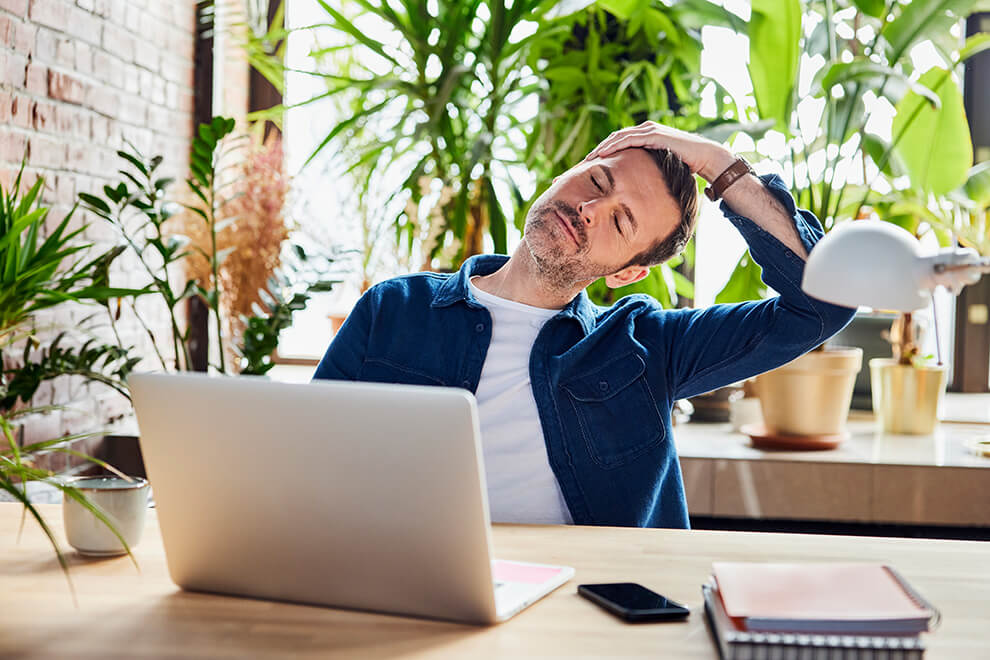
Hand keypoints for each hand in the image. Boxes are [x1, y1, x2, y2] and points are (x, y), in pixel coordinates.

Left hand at [582, 121, 733, 181]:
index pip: (617, 144)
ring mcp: (649, 131)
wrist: (705, 158)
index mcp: (644, 138)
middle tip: (581, 163)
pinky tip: (602, 155)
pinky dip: (614, 146)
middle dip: (596, 152)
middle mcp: (644, 131)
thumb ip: (646, 174)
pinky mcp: (654, 135)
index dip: (601, 155)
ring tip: (587, 160)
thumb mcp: (659, 171)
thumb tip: (635, 193)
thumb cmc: (684, 167)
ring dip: (601, 148)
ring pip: (617, 138)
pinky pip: (629, 140)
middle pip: (613, 140)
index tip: (587, 167)